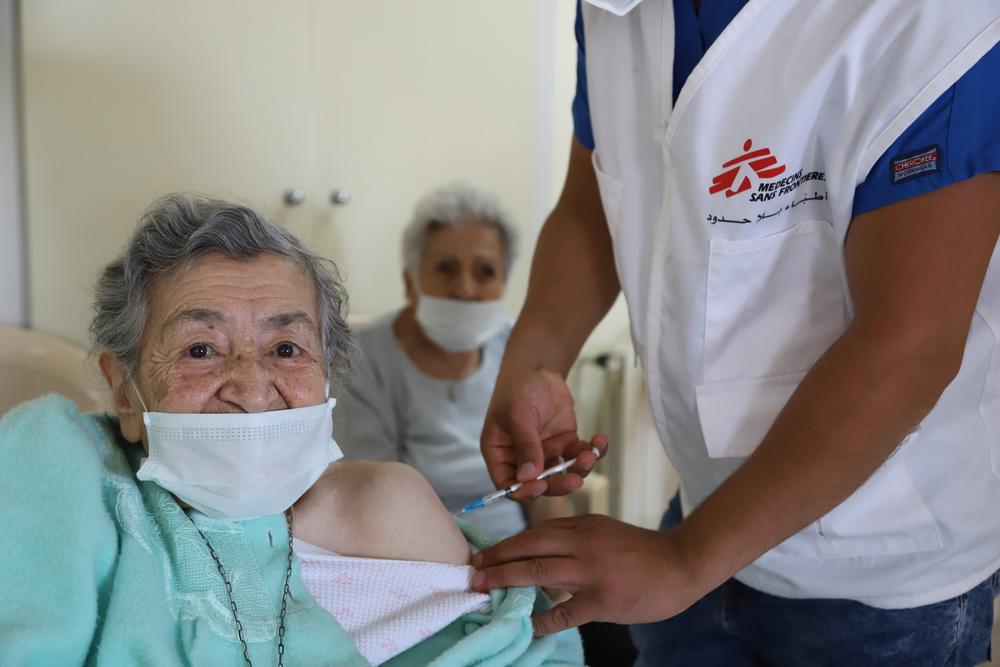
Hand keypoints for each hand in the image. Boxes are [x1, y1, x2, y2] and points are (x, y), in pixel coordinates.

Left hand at [470, 514, 704, 635]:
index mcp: (582, 526)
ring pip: (538, 571)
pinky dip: (543, 619)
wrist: (680, 564)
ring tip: (485, 588)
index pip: (535, 532)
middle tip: (474, 569)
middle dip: (497, 558)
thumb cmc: (642, 551)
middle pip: (529, 547)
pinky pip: (565, 611)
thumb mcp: (605, 532)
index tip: (485, 553)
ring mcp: (591, 571)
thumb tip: (541, 553)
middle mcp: (582, 543)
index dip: (507, 543)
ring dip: (507, 579)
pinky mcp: (602, 600)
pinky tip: (528, 626)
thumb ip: (575, 539)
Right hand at [481, 368, 606, 499]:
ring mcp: (545, 453)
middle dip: (559, 484)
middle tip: (576, 480)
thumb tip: (528, 476)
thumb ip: (525, 445)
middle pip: (540, 485)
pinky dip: (592, 452)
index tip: (541, 485)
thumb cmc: (517, 388)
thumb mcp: (517, 415)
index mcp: (501, 455)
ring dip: (580, 469)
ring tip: (590, 454)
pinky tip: (600, 441)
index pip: (509, 484)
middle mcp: (522, 459)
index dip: (524, 491)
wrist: (538, 368)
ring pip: (563, 474)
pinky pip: (580, 456)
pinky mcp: (565, 444)